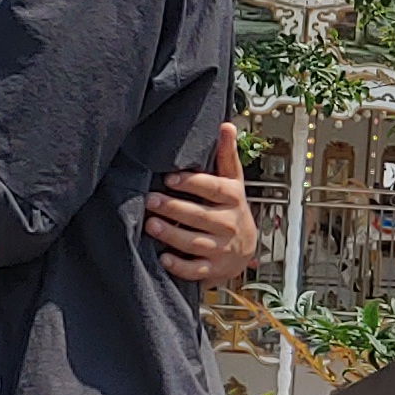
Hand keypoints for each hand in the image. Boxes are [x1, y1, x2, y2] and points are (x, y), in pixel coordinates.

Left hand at [148, 124, 261, 287]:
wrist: (244, 251)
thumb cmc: (231, 210)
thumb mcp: (233, 183)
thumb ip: (226, 155)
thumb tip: (226, 125)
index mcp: (233, 199)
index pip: (214, 188)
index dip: (192, 183)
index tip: (170, 178)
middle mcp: (229, 224)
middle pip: (201, 216)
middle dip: (174, 208)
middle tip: (151, 200)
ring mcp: (222, 249)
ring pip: (196, 242)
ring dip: (172, 235)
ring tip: (151, 225)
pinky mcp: (214, 270)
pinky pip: (196, 269)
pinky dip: (180, 265)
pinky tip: (163, 257)